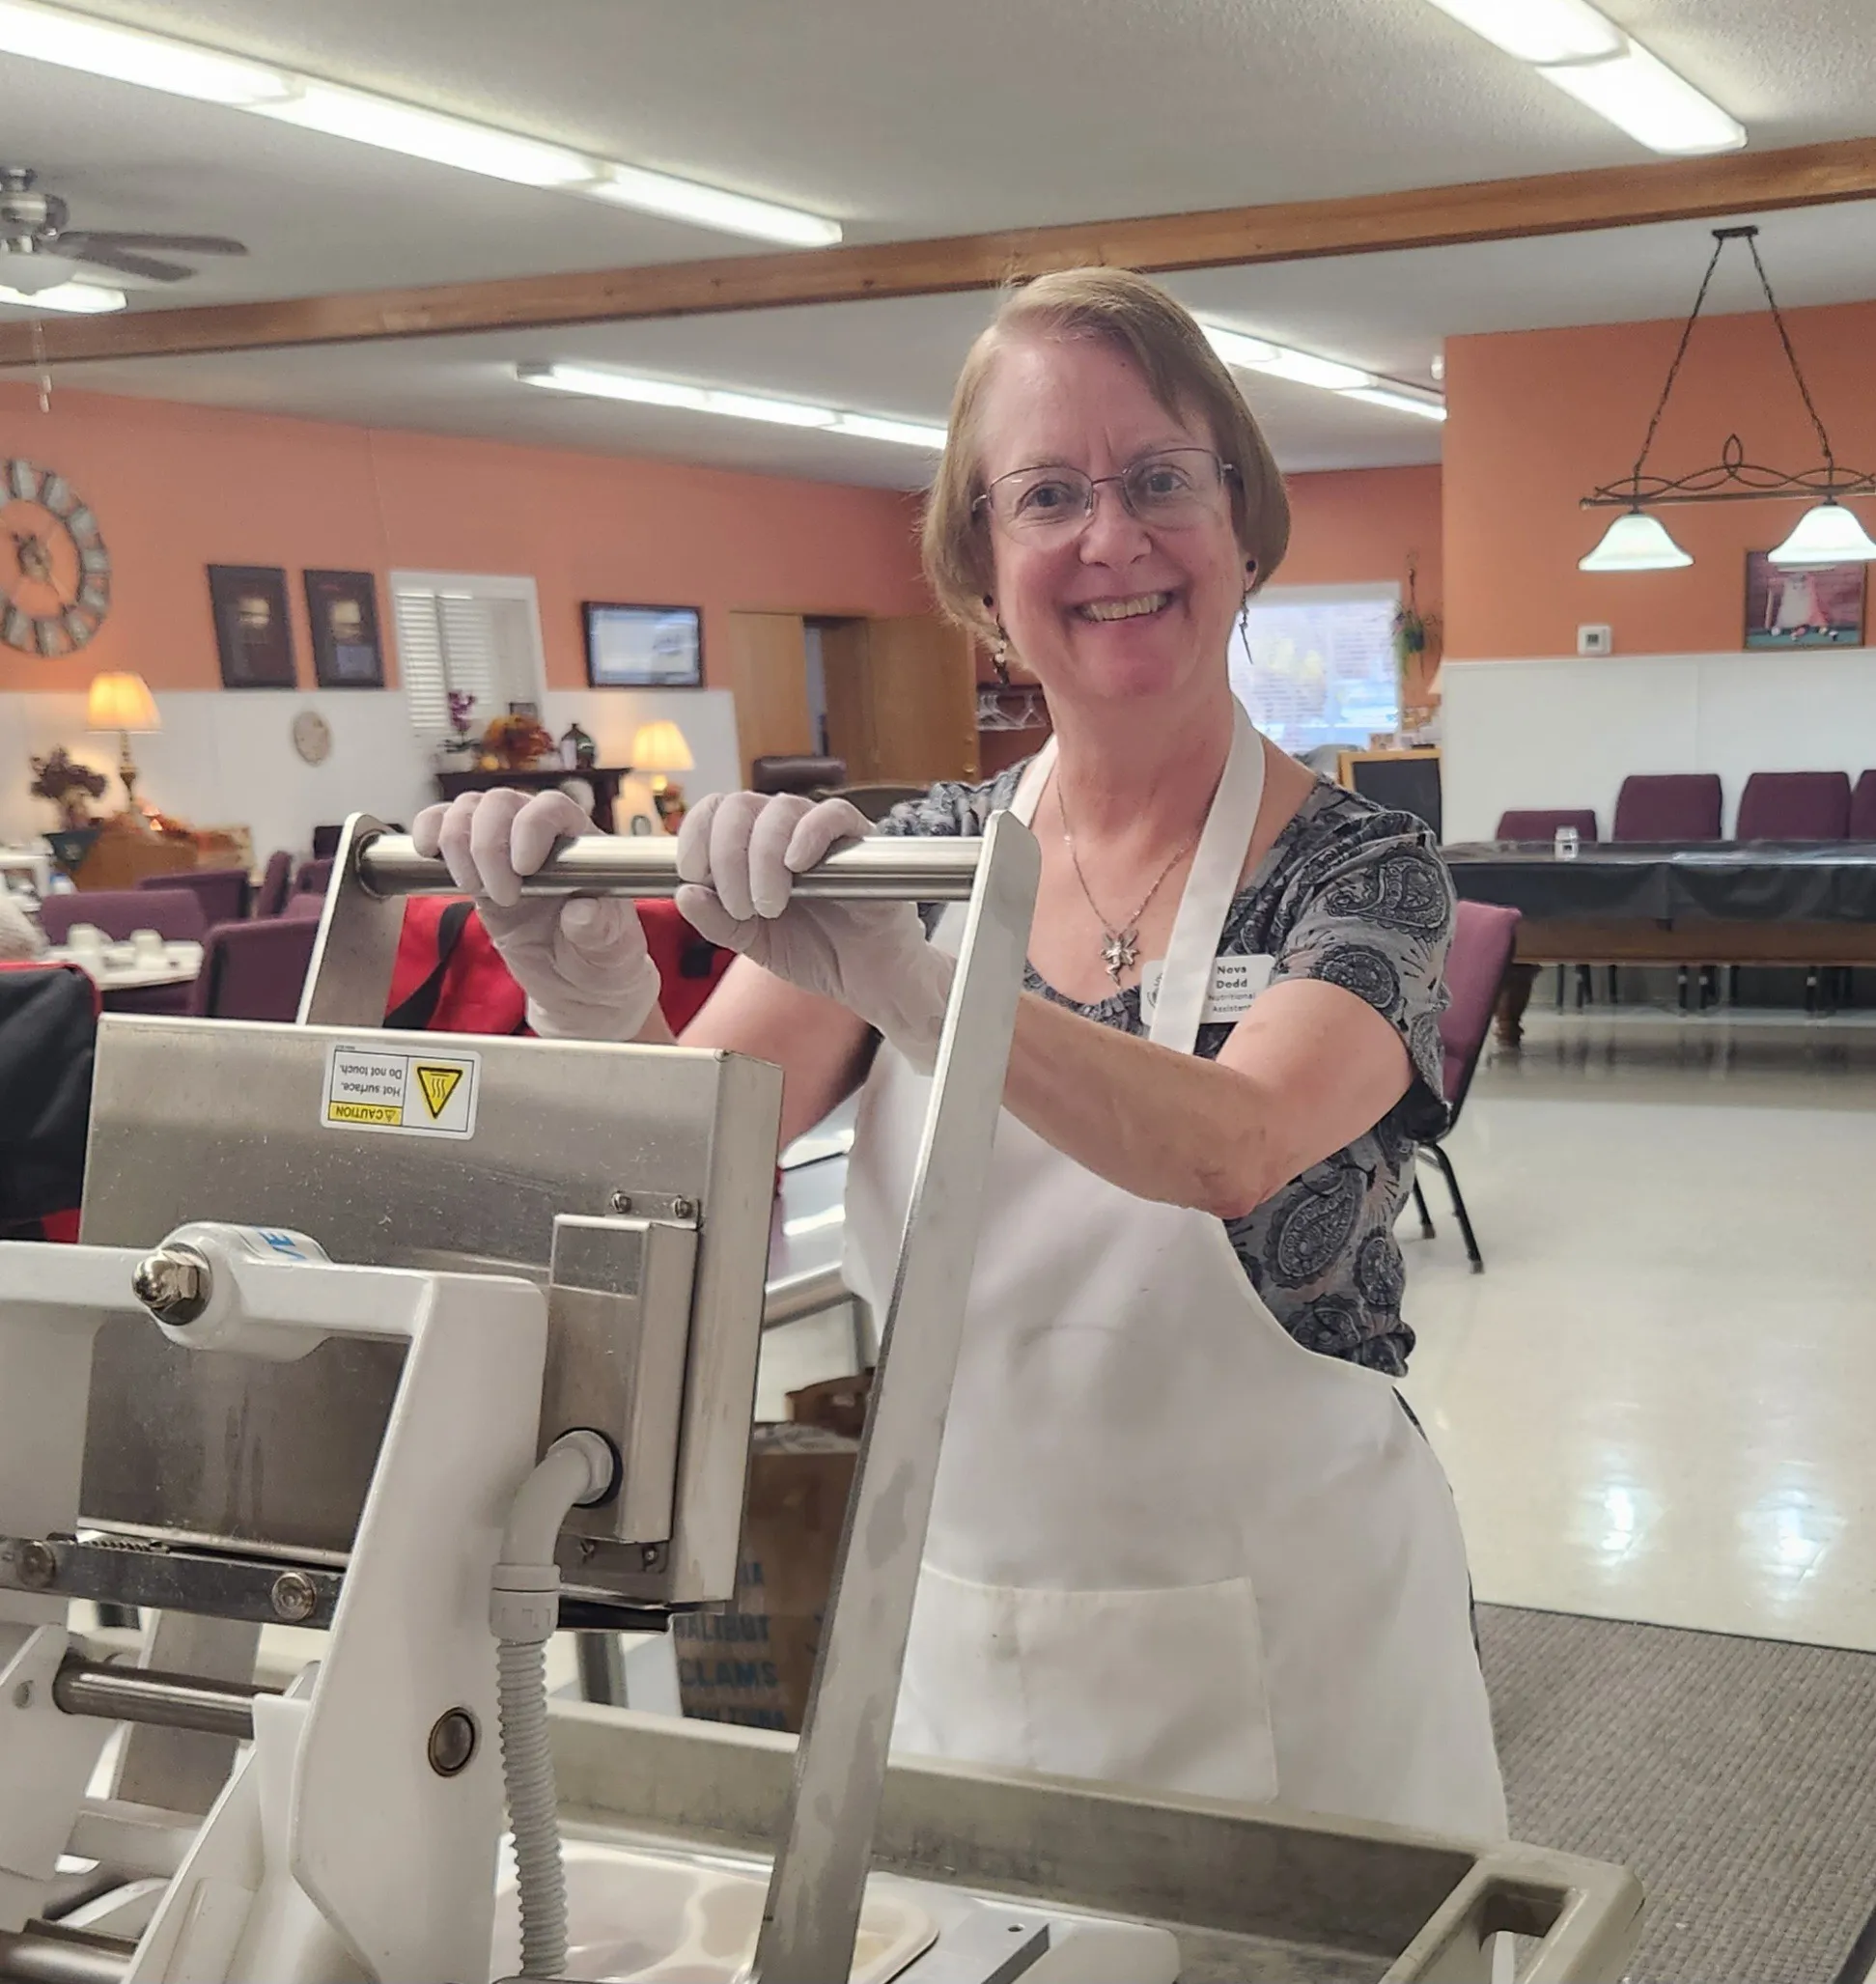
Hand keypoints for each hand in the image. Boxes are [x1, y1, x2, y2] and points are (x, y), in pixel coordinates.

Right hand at [410, 789, 659, 1040]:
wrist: (575, 981)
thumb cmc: (601, 956)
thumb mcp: (612, 951)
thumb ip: (601, 930)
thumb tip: (582, 911)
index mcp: (582, 844)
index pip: (551, 809)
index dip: (531, 828)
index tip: (525, 868)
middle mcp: (540, 835)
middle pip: (500, 802)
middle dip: (488, 846)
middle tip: (503, 896)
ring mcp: (504, 846)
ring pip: (467, 809)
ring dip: (458, 844)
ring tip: (474, 889)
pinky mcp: (473, 866)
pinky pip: (441, 826)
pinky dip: (428, 831)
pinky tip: (430, 855)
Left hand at [675, 792, 953, 1071]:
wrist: (870, 980)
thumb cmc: (817, 952)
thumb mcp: (754, 943)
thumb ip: (718, 921)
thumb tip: (684, 893)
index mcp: (753, 847)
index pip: (716, 811)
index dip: (695, 833)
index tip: (692, 873)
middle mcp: (785, 831)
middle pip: (741, 805)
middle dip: (727, 855)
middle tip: (740, 906)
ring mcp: (823, 833)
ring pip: (781, 810)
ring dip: (762, 859)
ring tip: (770, 906)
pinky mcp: (861, 841)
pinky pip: (832, 814)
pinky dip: (808, 834)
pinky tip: (797, 867)